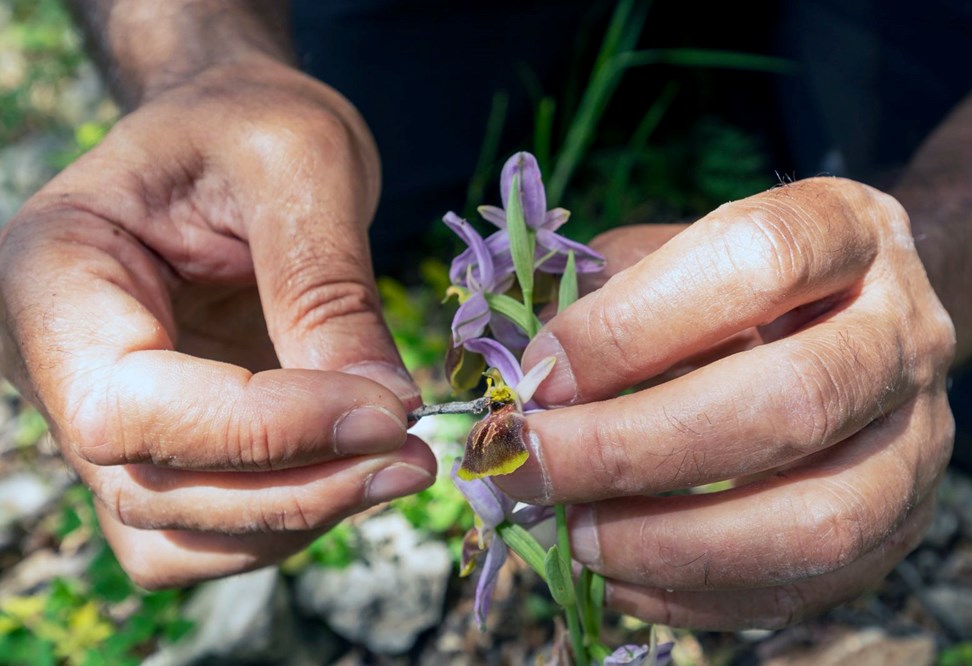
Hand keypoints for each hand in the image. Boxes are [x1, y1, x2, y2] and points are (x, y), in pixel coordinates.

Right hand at [0, 58, 435, 587]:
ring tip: (399, 461)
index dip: (262, 430)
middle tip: (414, 457)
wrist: (232, 138)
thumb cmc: (250, 123)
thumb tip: (383, 412)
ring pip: (180, 535)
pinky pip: (210, 534)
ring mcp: (106, 421)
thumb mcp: (300, 161)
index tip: (385, 413)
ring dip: (300, 518)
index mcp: (52, 276)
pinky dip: (289, 521)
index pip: (126, 407)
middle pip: (152, 489)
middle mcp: (54, 365)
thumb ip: (328, 287)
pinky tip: (357, 468)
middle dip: (297, 489)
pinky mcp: (166, 450)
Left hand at [499, 178, 955, 628]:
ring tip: (573, 533)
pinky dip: (700, 595)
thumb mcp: (672, 252)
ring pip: (817, 518)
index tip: (539, 376)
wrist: (858, 320)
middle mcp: (902, 332)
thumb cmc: (739, 282)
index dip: (632, 325)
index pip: (755, 262)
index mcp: (844, 230)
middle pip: (791, 400)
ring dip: (670, 542)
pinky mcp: (905, 526)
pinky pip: (811, 588)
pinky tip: (620, 575)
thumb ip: (598, 294)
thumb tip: (518, 380)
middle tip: (528, 466)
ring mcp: (917, 439)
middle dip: (633, 448)